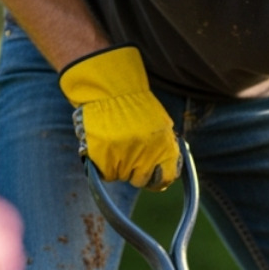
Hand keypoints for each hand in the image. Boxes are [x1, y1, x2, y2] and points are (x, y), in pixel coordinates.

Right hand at [59, 45, 178, 189]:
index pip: (165, 178)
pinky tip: (104, 147)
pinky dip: (103, 164)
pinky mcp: (104, 158)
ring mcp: (124, 158)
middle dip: (134, 171)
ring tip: (114, 144)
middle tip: (128, 153)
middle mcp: (146, 157)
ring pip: (120, 176)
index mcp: (164, 149)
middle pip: (139, 180)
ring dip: (117, 165)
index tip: (151, 175)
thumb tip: (165, 175)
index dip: (157, 179)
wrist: (110, 89)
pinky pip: (105, 172)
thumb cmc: (136, 106)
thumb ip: (163, 150)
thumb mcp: (160, 125)